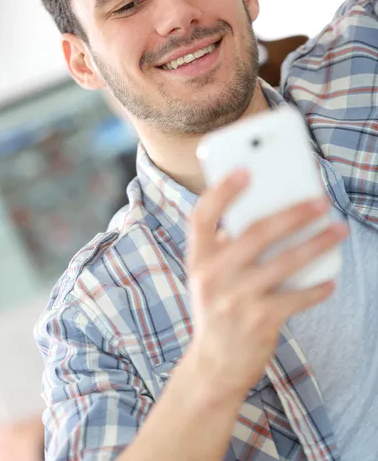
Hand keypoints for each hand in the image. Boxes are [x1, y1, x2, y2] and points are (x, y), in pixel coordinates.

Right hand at [186, 170, 346, 400]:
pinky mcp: (258, 322)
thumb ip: (227, 247)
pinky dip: (316, 288)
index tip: (245, 170)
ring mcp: (235, 299)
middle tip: (320, 201)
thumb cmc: (217, 309)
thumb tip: (271, 212)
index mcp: (198, 259)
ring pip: (284, 262)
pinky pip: (296, 297)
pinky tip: (330, 280)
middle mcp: (212, 276)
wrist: (213, 366)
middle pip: (255, 233)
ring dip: (316, 243)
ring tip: (338, 230)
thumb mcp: (209, 277)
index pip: (202, 217)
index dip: (222, 191)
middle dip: (292, 213)